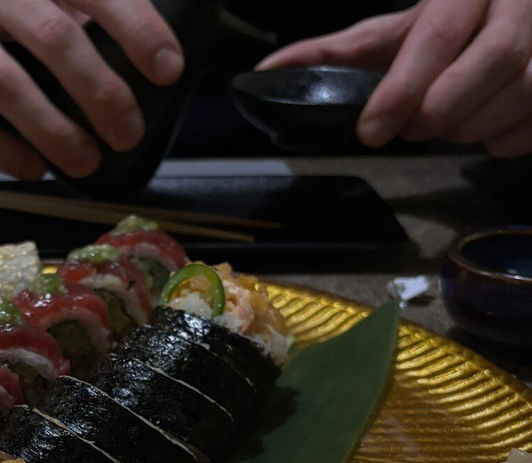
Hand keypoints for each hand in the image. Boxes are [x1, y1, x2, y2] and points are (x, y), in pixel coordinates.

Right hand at [0, 0, 183, 178]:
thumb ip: (71, 1)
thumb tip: (140, 44)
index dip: (135, 26)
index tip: (168, 68)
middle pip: (52, 37)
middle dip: (99, 91)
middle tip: (128, 132)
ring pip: (5, 85)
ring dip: (51, 130)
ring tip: (86, 161)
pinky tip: (31, 168)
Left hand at [257, 0, 531, 156]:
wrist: (513, 9)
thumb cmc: (451, 23)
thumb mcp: (396, 30)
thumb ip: (337, 52)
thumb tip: (268, 70)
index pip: (439, 33)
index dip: (403, 88)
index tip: (372, 131)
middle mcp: (521, 0)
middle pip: (492, 60)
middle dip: (442, 109)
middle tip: (413, 129)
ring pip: (525, 87)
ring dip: (475, 125)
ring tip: (447, 127)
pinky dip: (508, 138)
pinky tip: (486, 133)